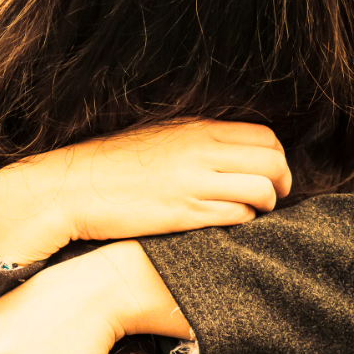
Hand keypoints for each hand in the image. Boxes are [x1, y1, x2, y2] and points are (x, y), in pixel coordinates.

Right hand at [0, 120, 291, 263]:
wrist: (71, 186)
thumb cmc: (110, 165)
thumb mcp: (155, 137)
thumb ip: (193, 139)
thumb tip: (225, 150)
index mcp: (195, 128)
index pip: (264, 137)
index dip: (276, 159)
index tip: (269, 175)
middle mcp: (199, 151)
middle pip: (272, 161)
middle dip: (281, 182)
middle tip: (272, 197)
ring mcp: (193, 182)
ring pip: (261, 190)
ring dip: (264, 206)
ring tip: (251, 214)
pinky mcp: (183, 213)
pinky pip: (235, 216)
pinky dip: (241, 222)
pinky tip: (226, 225)